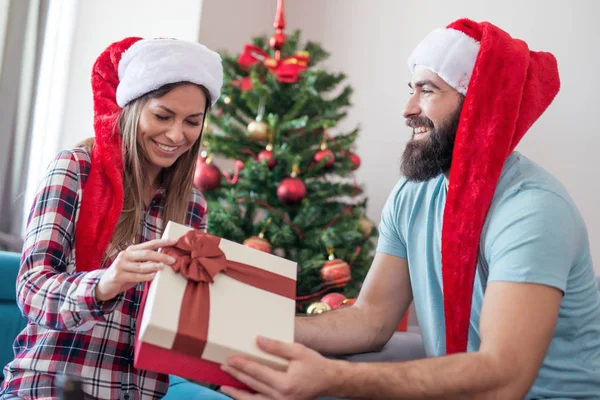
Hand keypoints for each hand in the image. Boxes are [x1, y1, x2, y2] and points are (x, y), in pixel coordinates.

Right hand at [95, 238, 177, 301]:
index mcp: (131, 250)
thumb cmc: (125, 273)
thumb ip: (146, 261)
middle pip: (146, 253)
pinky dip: (145, 276)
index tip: (175, 241)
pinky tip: (153, 276)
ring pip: (141, 265)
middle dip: (161, 256)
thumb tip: (166, 259)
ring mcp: (121, 265)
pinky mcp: (118, 275)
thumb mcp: (135, 265)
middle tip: (173, 260)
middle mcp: (125, 255)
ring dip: (154, 266)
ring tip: (164, 267)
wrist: (105, 284)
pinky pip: (135, 276)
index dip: (163, 242)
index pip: (150, 244)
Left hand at [220, 336, 338, 399]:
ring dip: (237, 392)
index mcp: (285, 383)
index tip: (230, 358)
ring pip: (253, 399)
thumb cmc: (315, 364)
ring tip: (224, 385)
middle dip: (236, 375)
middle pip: (252, 385)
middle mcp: (281, 397)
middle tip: (223, 366)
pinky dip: (249, 399)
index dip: (242, 364)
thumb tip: (257, 340)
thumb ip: (277, 347)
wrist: (329, 381)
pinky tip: (240, 394)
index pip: (257, 372)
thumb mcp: (298, 351)